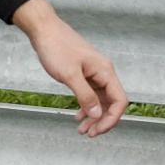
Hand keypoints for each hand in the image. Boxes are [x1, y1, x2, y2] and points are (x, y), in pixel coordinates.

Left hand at [12, 0, 126, 136]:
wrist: (44, 30)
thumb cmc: (56, 46)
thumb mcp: (69, 75)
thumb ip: (85, 95)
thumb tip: (97, 114)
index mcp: (105, 71)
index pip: (119, 100)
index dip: (112, 119)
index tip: (99, 130)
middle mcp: (103, 72)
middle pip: (112, 103)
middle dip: (102, 121)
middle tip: (89, 134)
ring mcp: (94, 73)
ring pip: (101, 100)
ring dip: (94, 116)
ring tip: (82, 129)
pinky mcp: (84, 74)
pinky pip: (91, 94)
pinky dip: (86, 107)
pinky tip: (78, 115)